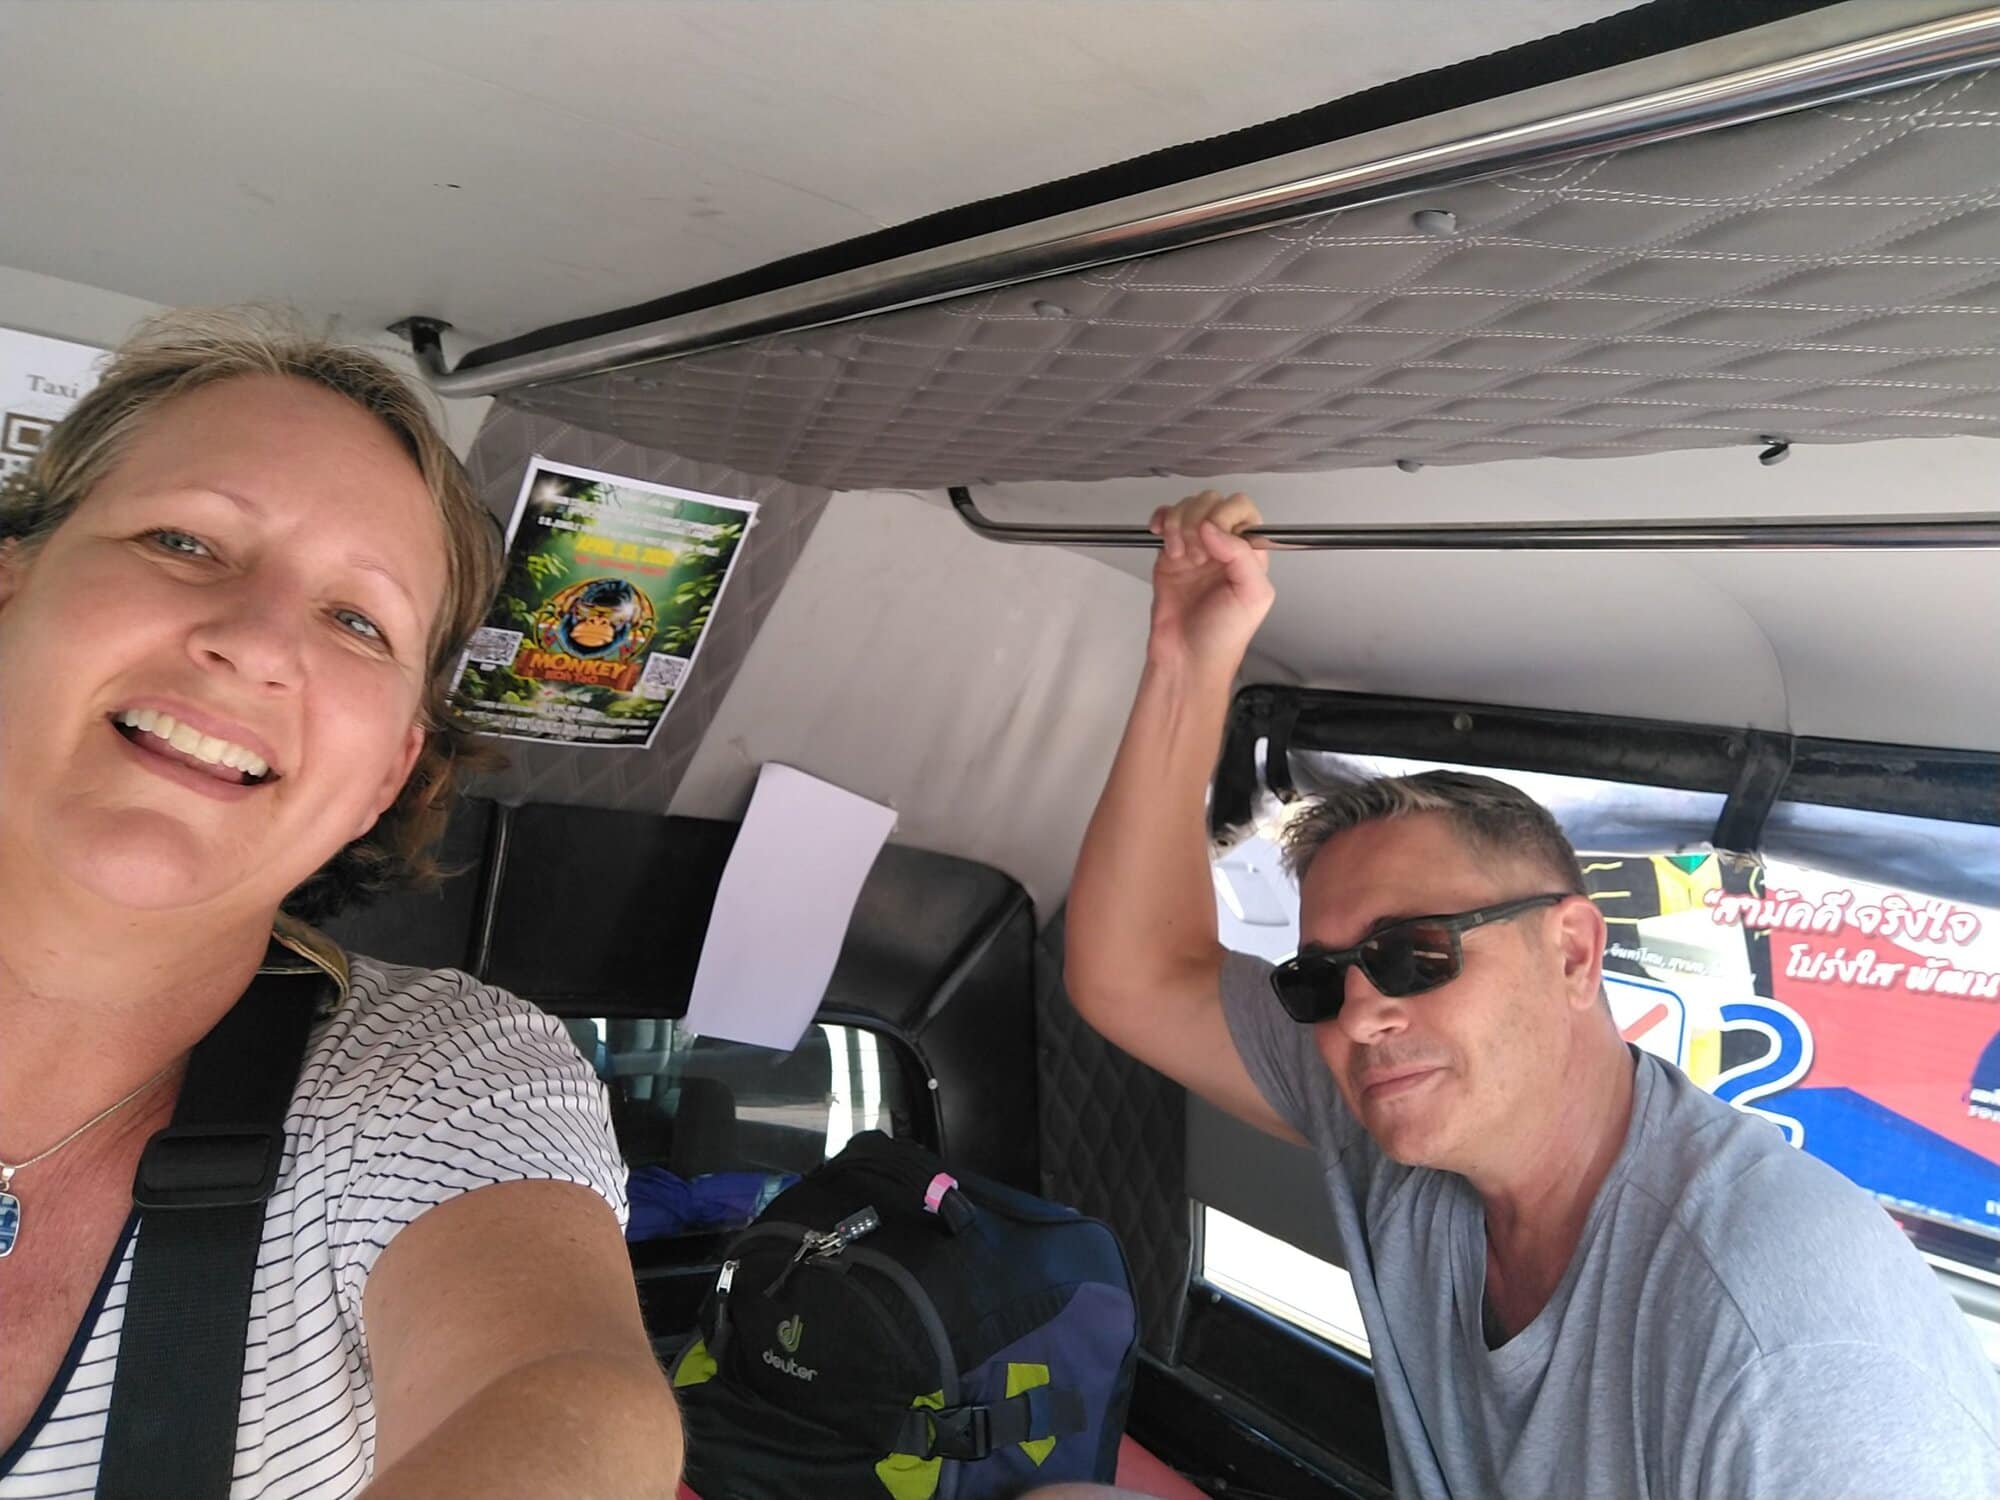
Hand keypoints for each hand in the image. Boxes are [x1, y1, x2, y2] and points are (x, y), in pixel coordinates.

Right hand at [1146, 490, 1273, 669]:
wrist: (1186, 659)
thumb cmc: (1223, 637)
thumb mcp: (1251, 596)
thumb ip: (1241, 555)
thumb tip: (1210, 526)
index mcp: (1249, 553)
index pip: (1242, 509)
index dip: (1226, 517)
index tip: (1214, 541)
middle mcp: (1223, 547)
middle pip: (1212, 502)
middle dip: (1198, 520)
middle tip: (1196, 554)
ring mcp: (1194, 548)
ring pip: (1187, 507)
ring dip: (1178, 524)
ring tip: (1180, 554)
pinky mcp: (1168, 555)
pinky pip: (1164, 520)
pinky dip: (1161, 520)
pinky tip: (1162, 537)